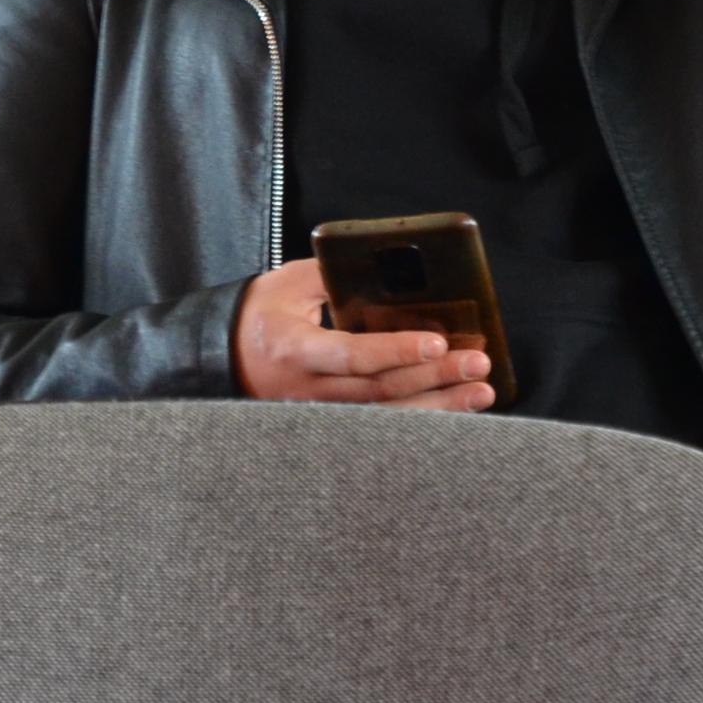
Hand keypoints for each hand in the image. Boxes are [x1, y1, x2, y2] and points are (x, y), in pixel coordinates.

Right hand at [230, 258, 493, 410]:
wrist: (220, 357)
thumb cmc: (259, 315)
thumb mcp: (287, 284)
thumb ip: (334, 277)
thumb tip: (391, 274)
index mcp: (295, 350)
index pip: (352, 355)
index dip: (396, 350)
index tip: (438, 342)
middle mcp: (308, 391)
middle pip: (380, 390)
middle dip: (434, 378)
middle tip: (478, 364)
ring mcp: (320, 416)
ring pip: (388, 417)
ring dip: (440, 406)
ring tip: (481, 393)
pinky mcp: (331, 427)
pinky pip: (383, 428)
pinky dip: (423, 419)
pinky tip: (456, 412)